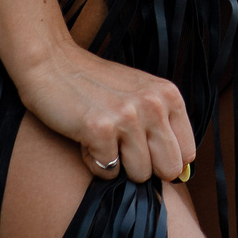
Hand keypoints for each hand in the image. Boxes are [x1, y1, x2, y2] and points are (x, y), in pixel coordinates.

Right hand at [17, 40, 196, 185]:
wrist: (51, 63)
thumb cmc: (96, 84)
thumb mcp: (141, 93)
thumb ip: (163, 125)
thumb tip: (183, 175)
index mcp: (169, 94)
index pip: (187, 153)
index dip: (164, 159)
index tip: (143, 147)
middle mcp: (153, 104)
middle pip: (169, 169)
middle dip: (145, 167)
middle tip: (122, 146)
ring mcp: (128, 116)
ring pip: (140, 174)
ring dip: (117, 164)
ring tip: (103, 137)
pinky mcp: (100, 130)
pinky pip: (108, 172)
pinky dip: (94, 162)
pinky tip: (85, 137)